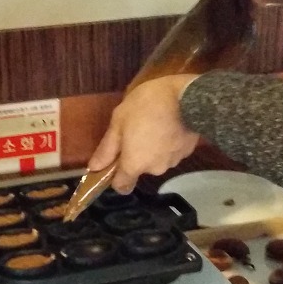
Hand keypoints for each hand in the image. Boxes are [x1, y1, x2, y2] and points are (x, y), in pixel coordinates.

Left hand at [88, 74, 201, 192]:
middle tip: (136, 130)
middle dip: (137, 155)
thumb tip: (94, 168)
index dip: (116, 177)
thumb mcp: (119, 121)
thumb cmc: (146, 106)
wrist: (188, 97)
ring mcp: (173, 162)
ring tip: (155, 125)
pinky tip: (169, 125)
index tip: (116, 161)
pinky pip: (172, 152)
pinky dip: (168, 143)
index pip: (122, 186)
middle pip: (140, 169)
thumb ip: (107, 148)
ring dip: (154, 149)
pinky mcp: (188, 152)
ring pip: (157, 160)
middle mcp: (154, 170)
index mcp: (134, 165)